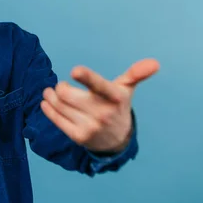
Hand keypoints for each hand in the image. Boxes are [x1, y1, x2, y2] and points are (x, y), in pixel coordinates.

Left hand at [40, 58, 159, 152]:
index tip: (75, 70)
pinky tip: (46, 102)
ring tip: (50, 92)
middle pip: (67, 94)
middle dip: (60, 87)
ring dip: (51, 96)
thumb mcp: (126, 89)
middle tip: (61, 86)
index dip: (87, 77)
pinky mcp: (79, 137)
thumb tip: (155, 62)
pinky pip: (56, 119)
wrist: (117, 140)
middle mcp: (103, 113)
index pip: (99, 85)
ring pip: (59, 105)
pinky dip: (48, 108)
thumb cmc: (117, 106)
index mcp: (115, 97)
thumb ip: (136, 73)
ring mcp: (91, 127)